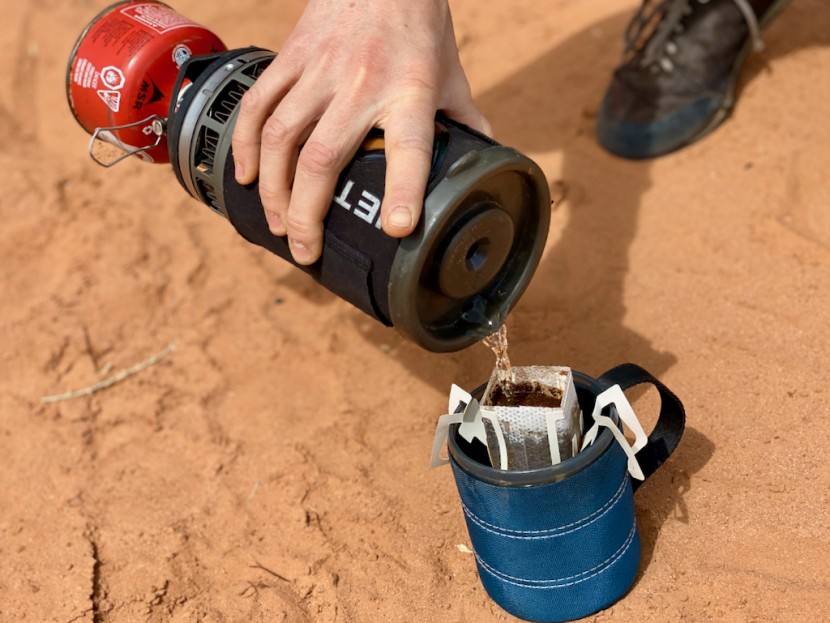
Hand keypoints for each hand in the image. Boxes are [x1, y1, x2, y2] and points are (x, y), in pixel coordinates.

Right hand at [231, 0, 489, 264]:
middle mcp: (361, 83)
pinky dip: (247, 145)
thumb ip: (465, 125)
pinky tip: (246, 177)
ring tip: (277, 227)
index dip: (404, 191)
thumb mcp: (452, 76)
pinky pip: (258, 105)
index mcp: (410, 91)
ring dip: (273, 190)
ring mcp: (319, 70)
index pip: (410, 146)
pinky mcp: (290, 57)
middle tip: (306, 252)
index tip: (398, 229)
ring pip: (281, 137)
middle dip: (308, 214)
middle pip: (323, 157)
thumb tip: (482, 171)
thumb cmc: (420, 26)